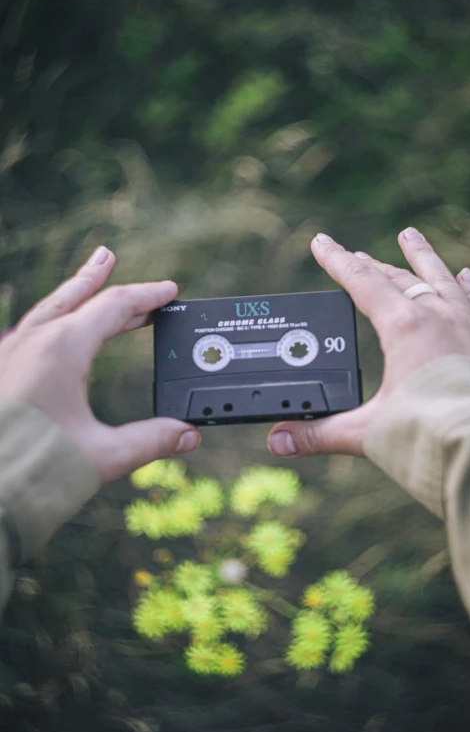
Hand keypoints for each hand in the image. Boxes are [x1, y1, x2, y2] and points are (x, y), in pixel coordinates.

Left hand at [0, 246, 199, 480]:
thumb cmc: (32, 472)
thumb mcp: (102, 457)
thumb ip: (151, 441)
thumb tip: (188, 435)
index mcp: (62, 349)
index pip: (114, 306)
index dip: (147, 296)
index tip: (170, 291)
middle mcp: (33, 343)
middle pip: (76, 297)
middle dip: (100, 279)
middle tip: (112, 259)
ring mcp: (11, 356)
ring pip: (48, 309)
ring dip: (72, 292)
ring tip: (86, 279)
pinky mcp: (2, 373)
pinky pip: (32, 330)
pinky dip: (54, 318)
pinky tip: (57, 333)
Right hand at [267, 227, 469, 458]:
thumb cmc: (432, 439)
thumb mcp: (367, 433)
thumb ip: (319, 433)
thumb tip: (277, 440)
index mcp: (405, 327)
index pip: (361, 282)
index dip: (336, 261)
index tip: (321, 242)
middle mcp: (440, 315)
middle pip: (398, 278)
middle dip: (372, 264)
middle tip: (355, 253)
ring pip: (441, 278)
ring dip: (422, 257)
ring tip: (410, 235)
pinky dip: (467, 287)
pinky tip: (465, 276)